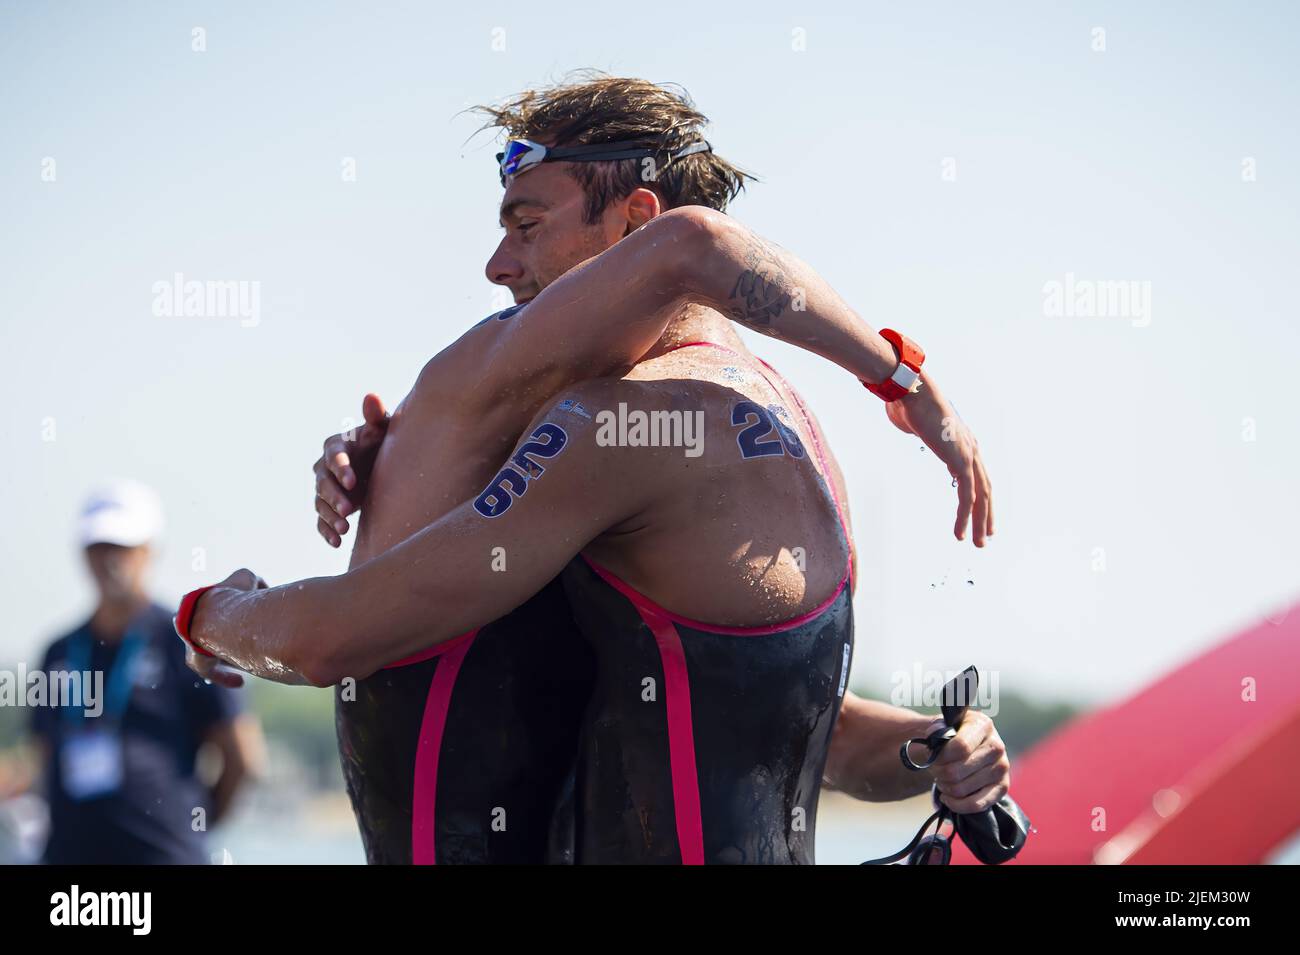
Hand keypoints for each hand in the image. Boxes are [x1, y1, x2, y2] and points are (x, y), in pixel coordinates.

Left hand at [184, 568, 266, 687]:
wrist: (218, 618)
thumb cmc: (233, 596)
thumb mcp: (246, 578)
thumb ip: (251, 581)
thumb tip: (260, 589)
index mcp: (196, 601)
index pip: (211, 606)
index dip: (230, 610)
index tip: (246, 615)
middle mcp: (188, 623)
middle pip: (207, 632)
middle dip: (223, 636)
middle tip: (244, 641)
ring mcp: (190, 644)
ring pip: (208, 652)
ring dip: (226, 655)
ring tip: (246, 660)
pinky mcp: (197, 662)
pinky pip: (209, 672)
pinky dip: (224, 677)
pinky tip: (239, 682)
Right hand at [314, 394, 388, 546]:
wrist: (382, 466)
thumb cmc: (383, 444)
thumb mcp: (383, 431)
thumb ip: (376, 417)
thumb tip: (371, 396)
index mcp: (336, 447)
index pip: (334, 456)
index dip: (341, 468)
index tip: (353, 481)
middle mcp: (324, 468)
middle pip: (323, 483)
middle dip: (334, 496)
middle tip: (349, 509)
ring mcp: (325, 490)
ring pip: (320, 504)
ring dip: (330, 516)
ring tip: (345, 529)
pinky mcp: (328, 508)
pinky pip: (321, 521)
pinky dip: (326, 532)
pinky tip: (337, 542)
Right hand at [884, 376, 993, 546]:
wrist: (910, 389)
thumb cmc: (907, 400)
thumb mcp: (913, 418)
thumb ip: (916, 425)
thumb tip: (906, 419)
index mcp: (962, 441)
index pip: (977, 475)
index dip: (980, 497)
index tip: (979, 516)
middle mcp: (971, 448)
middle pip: (985, 489)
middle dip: (986, 516)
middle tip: (985, 538)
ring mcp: (969, 454)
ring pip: (981, 496)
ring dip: (980, 522)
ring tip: (977, 543)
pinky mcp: (961, 461)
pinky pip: (967, 496)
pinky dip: (965, 517)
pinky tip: (960, 533)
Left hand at [924, 710, 1009, 813]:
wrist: (966, 748)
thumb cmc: (951, 736)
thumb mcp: (941, 725)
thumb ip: (934, 728)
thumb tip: (935, 734)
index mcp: (982, 725)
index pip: (960, 746)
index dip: (940, 757)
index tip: (931, 756)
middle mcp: (996, 746)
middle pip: (957, 771)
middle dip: (938, 773)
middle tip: (934, 769)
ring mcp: (1002, 768)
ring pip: (962, 789)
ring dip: (944, 787)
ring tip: (942, 779)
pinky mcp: (1002, 787)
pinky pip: (975, 805)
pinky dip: (956, 804)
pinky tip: (947, 797)